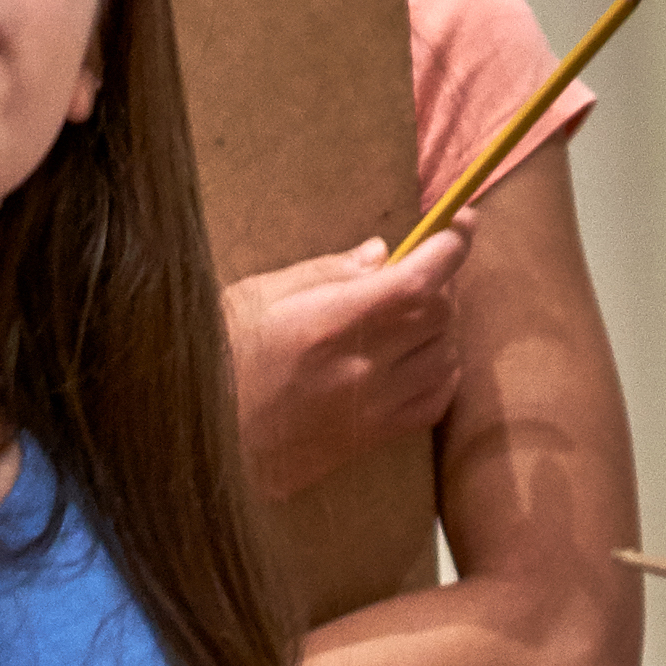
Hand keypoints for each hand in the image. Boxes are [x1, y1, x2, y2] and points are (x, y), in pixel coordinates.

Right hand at [225, 234, 467, 501]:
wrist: (204, 444)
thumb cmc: (218, 359)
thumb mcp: (256, 295)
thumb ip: (324, 272)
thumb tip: (381, 254)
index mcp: (332, 323)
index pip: (418, 280)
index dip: (451, 245)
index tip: (461, 221)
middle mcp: (364, 367)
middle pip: (440, 314)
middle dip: (440, 281)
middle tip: (418, 266)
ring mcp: (375, 408)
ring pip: (445, 355)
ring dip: (439, 325)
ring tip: (410, 312)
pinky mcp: (374, 439)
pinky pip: (436, 400)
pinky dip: (440, 370)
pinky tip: (417, 357)